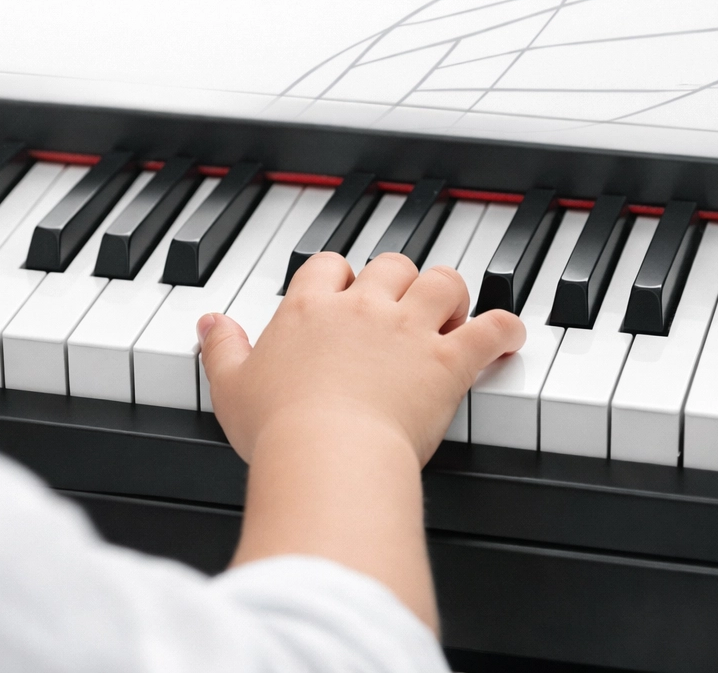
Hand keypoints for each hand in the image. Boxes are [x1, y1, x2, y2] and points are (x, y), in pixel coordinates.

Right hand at [198, 252, 523, 466]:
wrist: (326, 453)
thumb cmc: (278, 428)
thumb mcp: (230, 387)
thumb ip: (221, 348)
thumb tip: (208, 322)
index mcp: (309, 310)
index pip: (328, 267)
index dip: (339, 276)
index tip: (343, 291)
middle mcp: (362, 309)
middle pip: (390, 265)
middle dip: (399, 279)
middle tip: (402, 300)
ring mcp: (409, 330)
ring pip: (442, 281)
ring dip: (451, 291)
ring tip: (454, 308)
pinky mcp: (447, 360)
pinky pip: (490, 329)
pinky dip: (504, 328)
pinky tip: (509, 333)